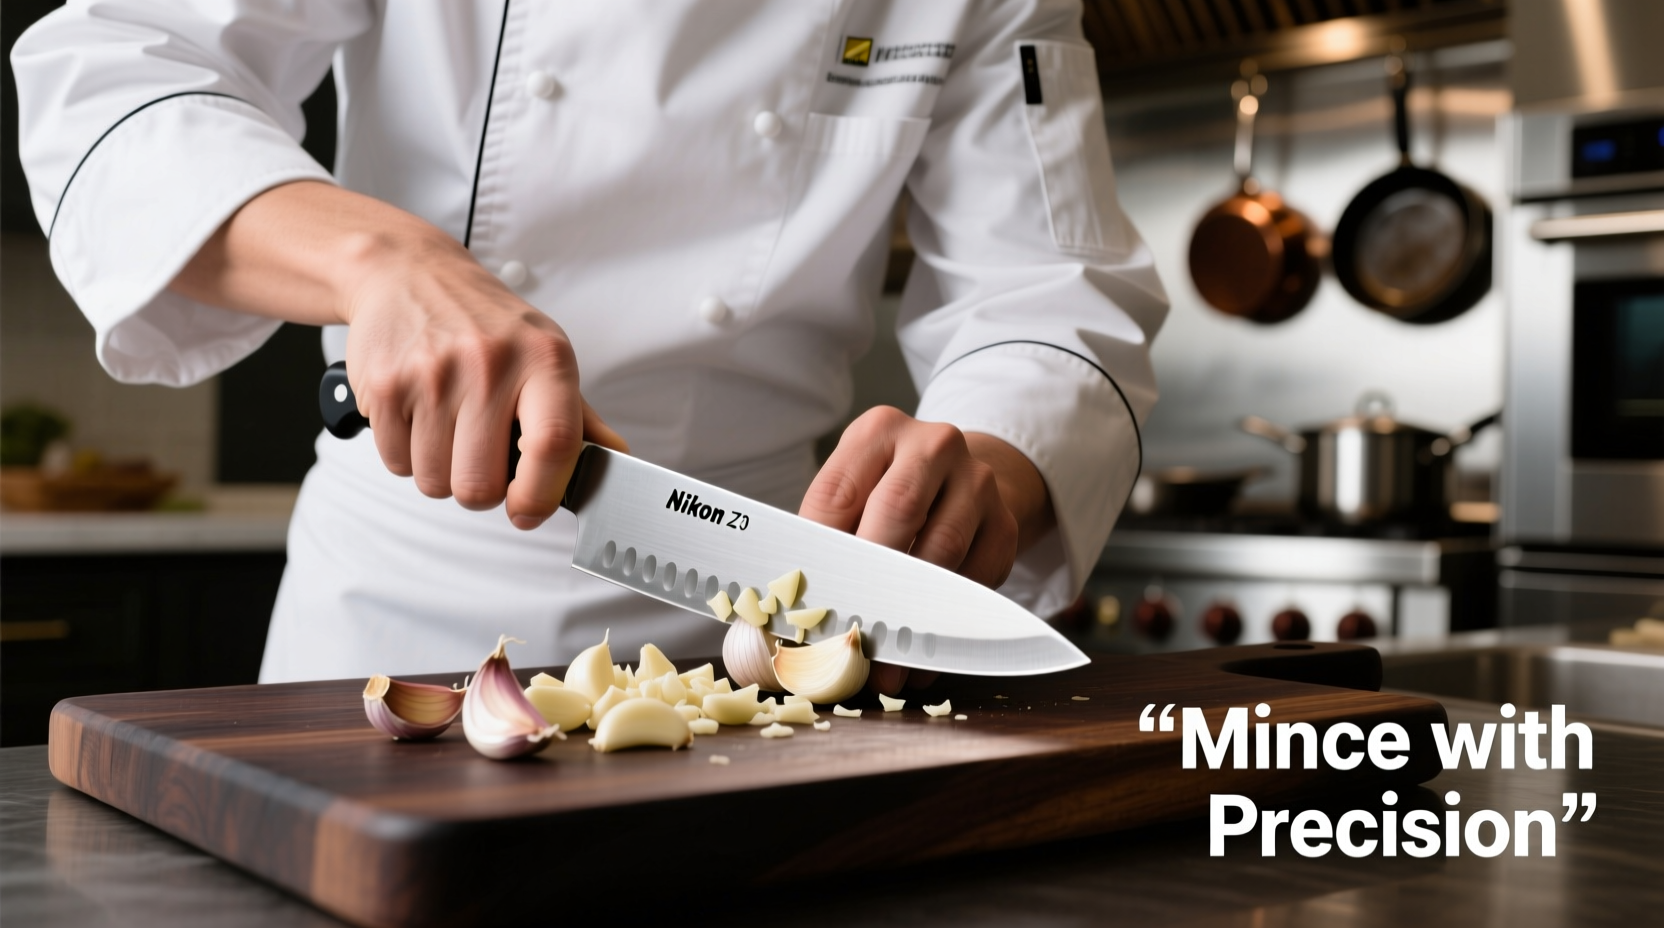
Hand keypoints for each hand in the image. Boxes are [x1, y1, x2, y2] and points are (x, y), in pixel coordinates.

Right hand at [171, 181, 626, 527]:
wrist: (408, 273)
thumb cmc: (486, 324)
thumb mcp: (544, 355)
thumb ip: (581, 418)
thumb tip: (617, 461)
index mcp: (544, 359)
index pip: (552, 445)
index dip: (540, 495)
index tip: (527, 510)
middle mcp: (490, 363)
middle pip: (480, 485)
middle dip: (480, 489)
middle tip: (481, 459)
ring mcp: (432, 374)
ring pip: (435, 482)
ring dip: (441, 472)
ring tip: (448, 428)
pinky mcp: (385, 384)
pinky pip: (396, 463)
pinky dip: (407, 455)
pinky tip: (419, 417)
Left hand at [799, 406, 1054, 694]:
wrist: (956, 480)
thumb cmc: (885, 496)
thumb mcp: (850, 496)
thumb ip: (822, 544)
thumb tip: (788, 618)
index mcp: (877, 433)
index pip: (837, 495)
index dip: (820, 557)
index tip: (807, 609)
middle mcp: (932, 445)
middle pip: (897, 512)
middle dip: (870, 584)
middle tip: (850, 638)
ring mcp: (976, 480)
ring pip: (941, 549)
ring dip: (909, 615)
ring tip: (884, 667)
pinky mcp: (1004, 522)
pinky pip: (977, 578)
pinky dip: (945, 624)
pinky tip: (921, 656)